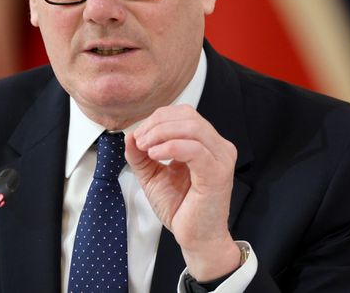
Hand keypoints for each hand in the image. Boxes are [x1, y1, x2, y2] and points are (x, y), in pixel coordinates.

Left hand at [124, 105, 239, 280]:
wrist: (195, 237)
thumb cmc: (181, 207)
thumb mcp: (152, 174)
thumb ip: (139, 155)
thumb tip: (129, 135)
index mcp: (204, 142)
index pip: (181, 113)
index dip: (156, 119)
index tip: (138, 136)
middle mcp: (217, 146)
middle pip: (186, 115)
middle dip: (156, 124)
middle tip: (140, 141)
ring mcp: (220, 158)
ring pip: (192, 127)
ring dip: (161, 133)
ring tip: (146, 149)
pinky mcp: (218, 173)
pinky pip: (194, 149)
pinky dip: (170, 147)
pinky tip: (155, 155)